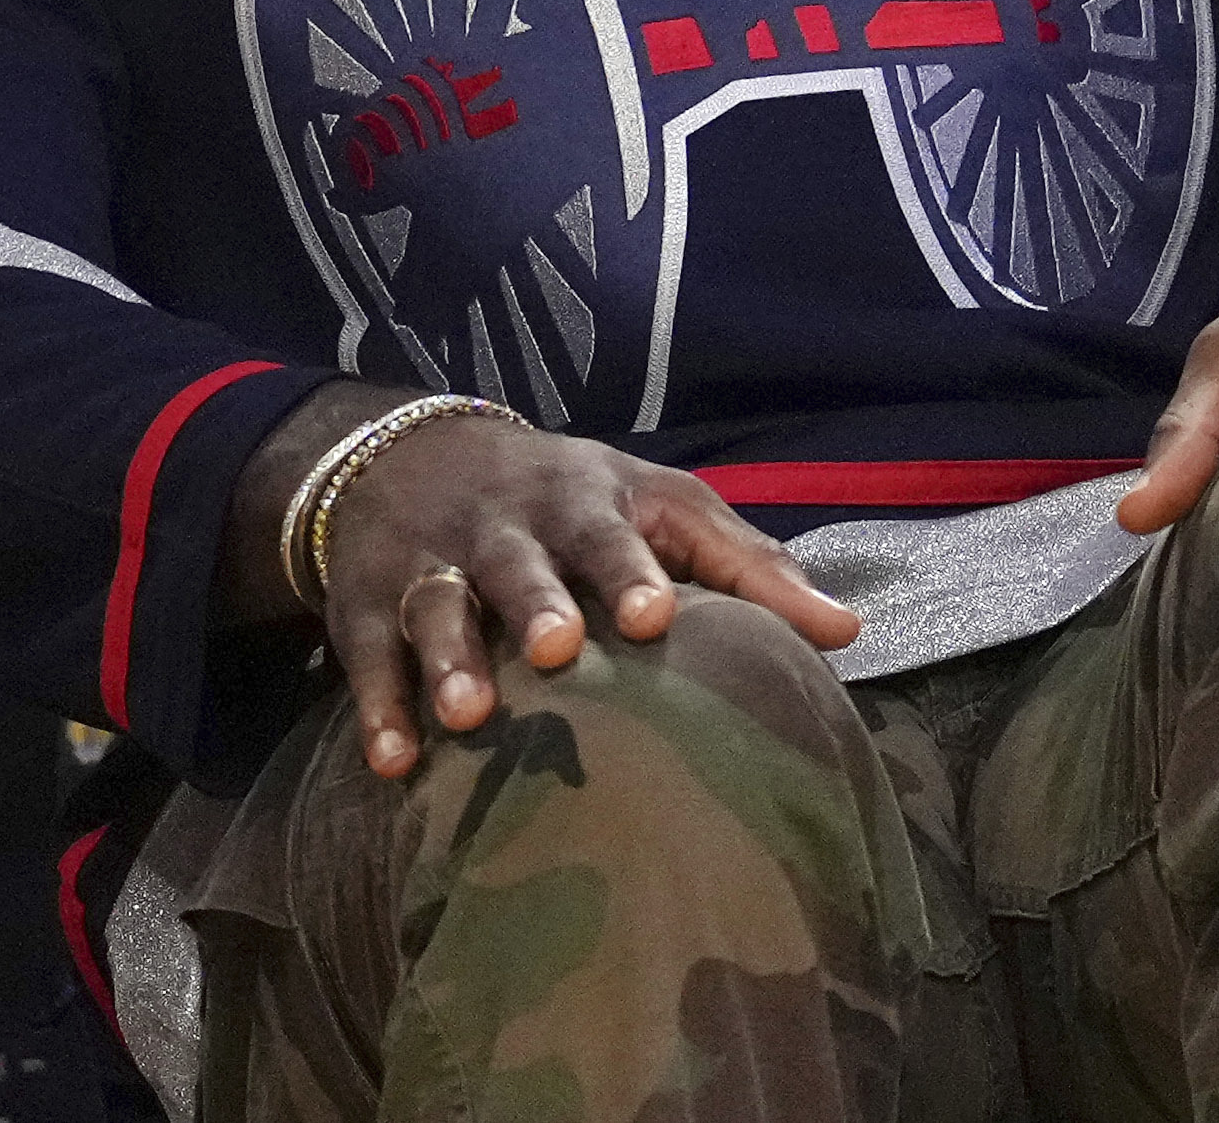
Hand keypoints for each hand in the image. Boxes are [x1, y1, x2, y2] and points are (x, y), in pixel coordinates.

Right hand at [268, 407, 859, 780]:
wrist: (413, 456)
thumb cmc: (574, 501)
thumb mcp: (658, 505)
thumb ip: (747, 566)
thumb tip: (847, 632)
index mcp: (584, 501)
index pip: (613, 532)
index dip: (631, 571)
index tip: (653, 617)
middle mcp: (506, 527)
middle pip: (520, 561)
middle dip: (537, 600)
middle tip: (559, 648)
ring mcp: (432, 563)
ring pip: (439, 605)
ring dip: (452, 657)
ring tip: (468, 715)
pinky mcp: (370, 604)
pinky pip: (370, 655)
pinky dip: (379, 705)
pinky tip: (392, 762)